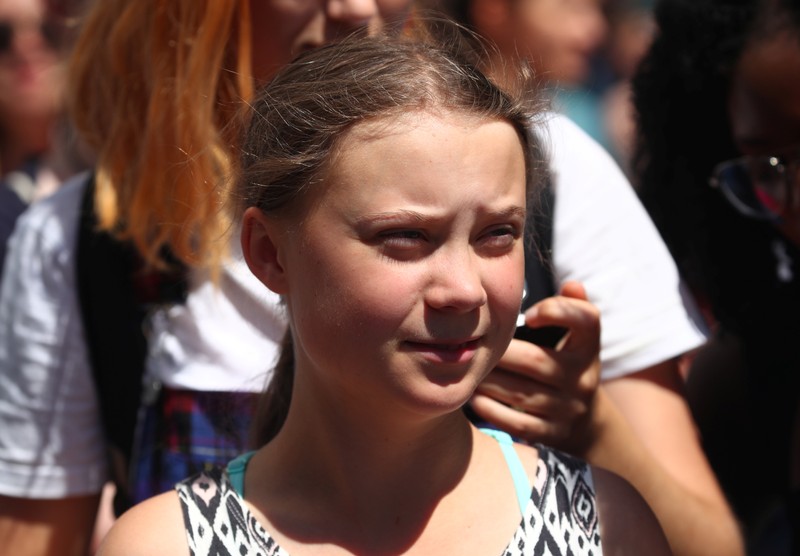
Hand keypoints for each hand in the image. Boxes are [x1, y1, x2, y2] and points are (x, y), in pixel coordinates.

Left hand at [470, 281, 600, 453]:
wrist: (584, 421)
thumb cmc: (566, 364)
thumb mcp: (577, 338)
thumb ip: (572, 308)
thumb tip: (572, 284)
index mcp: (588, 347)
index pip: (586, 320)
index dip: (557, 311)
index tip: (528, 315)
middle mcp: (584, 379)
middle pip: (536, 361)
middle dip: (500, 354)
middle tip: (470, 346)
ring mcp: (570, 410)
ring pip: (521, 394)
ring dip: (489, 381)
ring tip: (466, 369)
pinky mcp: (553, 435)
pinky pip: (518, 422)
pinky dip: (492, 410)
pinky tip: (474, 398)